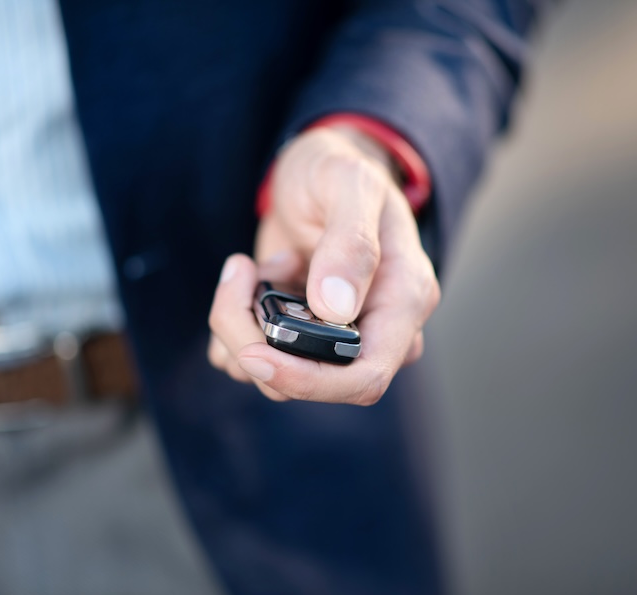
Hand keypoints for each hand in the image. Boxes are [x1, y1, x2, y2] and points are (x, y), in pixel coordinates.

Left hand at [208, 126, 439, 404]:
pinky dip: (233, 324)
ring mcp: (333, 337)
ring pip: (275, 377)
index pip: (365, 376)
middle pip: (312, 382)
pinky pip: (254, 360)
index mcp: (403, 301)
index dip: (309, 380)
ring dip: (239, 326)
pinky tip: (252, 278)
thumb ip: (350, 242)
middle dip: (256, 343)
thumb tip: (337, 308)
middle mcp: (372, 330)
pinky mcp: (297, 335)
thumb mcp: (348, 184)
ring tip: (253, 267)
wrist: (315, 170)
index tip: (255, 351)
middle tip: (239, 277)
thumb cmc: (339, 169)